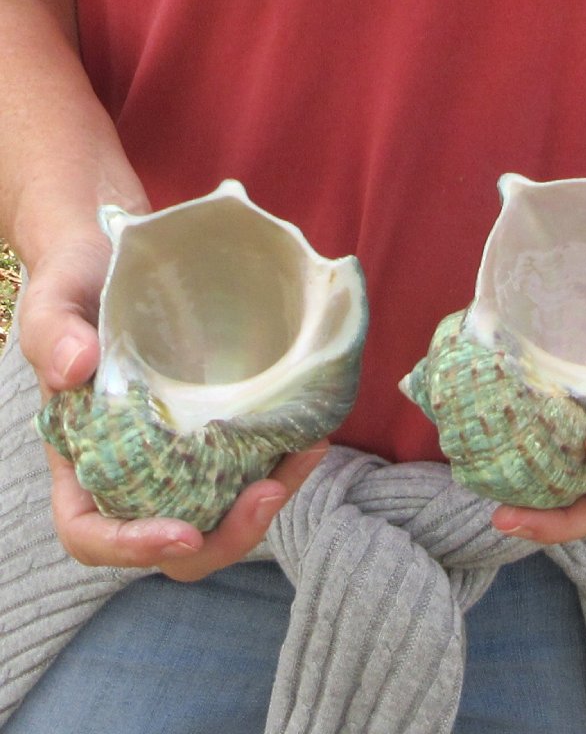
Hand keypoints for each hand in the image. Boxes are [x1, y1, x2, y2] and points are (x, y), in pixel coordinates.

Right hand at [21, 224, 326, 581]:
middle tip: (268, 491)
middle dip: (227, 534)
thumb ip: (53, 332)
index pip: (92, 532)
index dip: (132, 548)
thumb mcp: (55, 300)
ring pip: (224, 510)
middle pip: (175, 540)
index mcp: (82, 458)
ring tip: (307, 453)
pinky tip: (312, 434)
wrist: (122, 258)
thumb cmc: (80, 284)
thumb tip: (73, 368)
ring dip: (270, 497)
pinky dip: (283, 460)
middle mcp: (134, 470)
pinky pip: (251, 465)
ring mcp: (182, 455)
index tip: (183, 533)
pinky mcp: (220, 431)